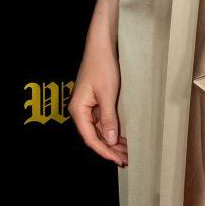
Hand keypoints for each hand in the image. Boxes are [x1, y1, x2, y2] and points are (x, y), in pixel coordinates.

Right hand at [69, 41, 128, 167]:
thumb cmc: (102, 66)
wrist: (101, 45)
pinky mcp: (94, 100)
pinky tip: (122, 135)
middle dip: (110, 148)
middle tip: (127, 159)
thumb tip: (109, 141)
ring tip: (127, 151)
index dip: (105, 151)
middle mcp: (80, 110)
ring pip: (99, 129)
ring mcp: (87, 105)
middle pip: (94, 136)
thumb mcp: (107, 93)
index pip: (91, 138)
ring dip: (112, 140)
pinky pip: (102, 119)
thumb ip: (108, 118)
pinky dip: (112, 128)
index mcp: (78, 110)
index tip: (118, 160)